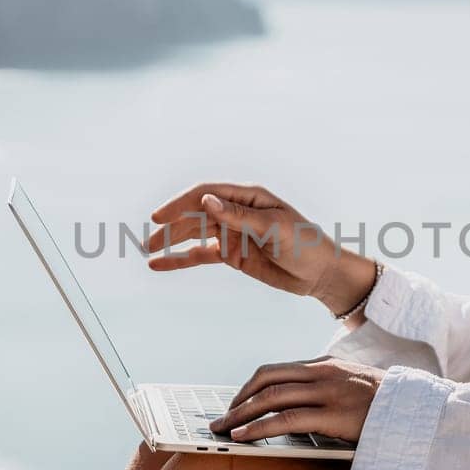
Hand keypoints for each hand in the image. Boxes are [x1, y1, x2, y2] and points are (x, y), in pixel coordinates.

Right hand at [144, 181, 375, 314]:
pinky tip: (161, 264)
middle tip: (149, 240)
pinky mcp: (231, 255)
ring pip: (193, 235)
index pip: (206, 195)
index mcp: (248, 197)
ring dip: (171, 242)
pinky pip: (200, 255)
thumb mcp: (274, 227)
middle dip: (171, 226)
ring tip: (148, 251)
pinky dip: (181, 260)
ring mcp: (232, 233)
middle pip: (195, 215)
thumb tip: (205, 201)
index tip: (161, 217)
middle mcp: (236, 212)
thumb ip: (239, 216)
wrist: (321, 274)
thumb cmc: (305, 243)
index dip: (181, 204)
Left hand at [208, 356, 386, 444]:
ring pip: (271, 398)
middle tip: (221, 419)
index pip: (276, 370)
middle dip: (239, 400)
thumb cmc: (389, 406)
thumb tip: (298, 409)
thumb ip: (329, 390)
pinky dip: (259, 427)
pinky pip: (286, 419)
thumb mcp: (355, 389)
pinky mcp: (334, 415)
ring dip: (241, 415)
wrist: (423, 411)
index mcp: (326, 365)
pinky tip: (244, 437)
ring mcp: (329, 392)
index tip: (235, 404)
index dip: (250, 387)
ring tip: (224, 430)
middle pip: (267, 380)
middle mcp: (323, 374)